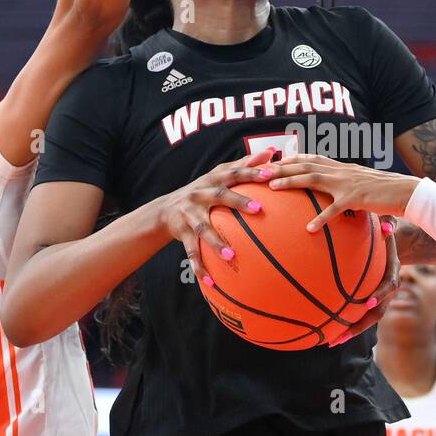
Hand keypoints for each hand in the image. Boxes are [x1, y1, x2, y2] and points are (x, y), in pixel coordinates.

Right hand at [156, 149, 275, 283]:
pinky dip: (201, 268)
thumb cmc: (202, 191)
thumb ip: (244, 164)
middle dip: (238, 201)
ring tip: (232, 256)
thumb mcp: (219, 175)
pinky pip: (192, 253)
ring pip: (204, 229)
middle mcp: (200, 195)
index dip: (251, 171)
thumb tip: (272, 151)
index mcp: (212, 180)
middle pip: (219, 195)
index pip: (234, 172)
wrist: (164, 210)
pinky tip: (211, 284)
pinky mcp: (183, 234)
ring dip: (217, 242)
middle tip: (258, 209)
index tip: (271, 174)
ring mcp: (190, 215)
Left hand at [267, 155, 420, 229]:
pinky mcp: (356, 198)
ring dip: (290, 182)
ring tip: (271, 188)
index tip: (273, 161)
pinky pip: (334, 210)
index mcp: (342, 168)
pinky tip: (308, 229)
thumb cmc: (386, 192)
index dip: (292, 158)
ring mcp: (347, 183)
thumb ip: (347, 187)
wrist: (407, 191)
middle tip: (260, 171)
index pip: (312, 158)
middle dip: (281, 167)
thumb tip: (335, 198)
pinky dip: (321, 219)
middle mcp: (341, 171)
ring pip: (313, 179)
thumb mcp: (363, 185)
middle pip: (305, 165)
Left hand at [326, 216, 398, 346]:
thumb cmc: (385, 231)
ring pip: (368, 319)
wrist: (392, 243)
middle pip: (377, 311)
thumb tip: (388, 227)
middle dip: (361, 325)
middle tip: (344, 333)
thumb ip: (389, 224)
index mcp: (393, 271)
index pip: (390, 286)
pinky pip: (359, 315)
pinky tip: (327, 332)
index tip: (367, 302)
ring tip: (331, 342)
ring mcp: (380, 297)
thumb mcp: (389, 223)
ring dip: (351, 331)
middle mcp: (388, 289)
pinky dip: (346, 325)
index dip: (380, 295)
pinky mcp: (370, 300)